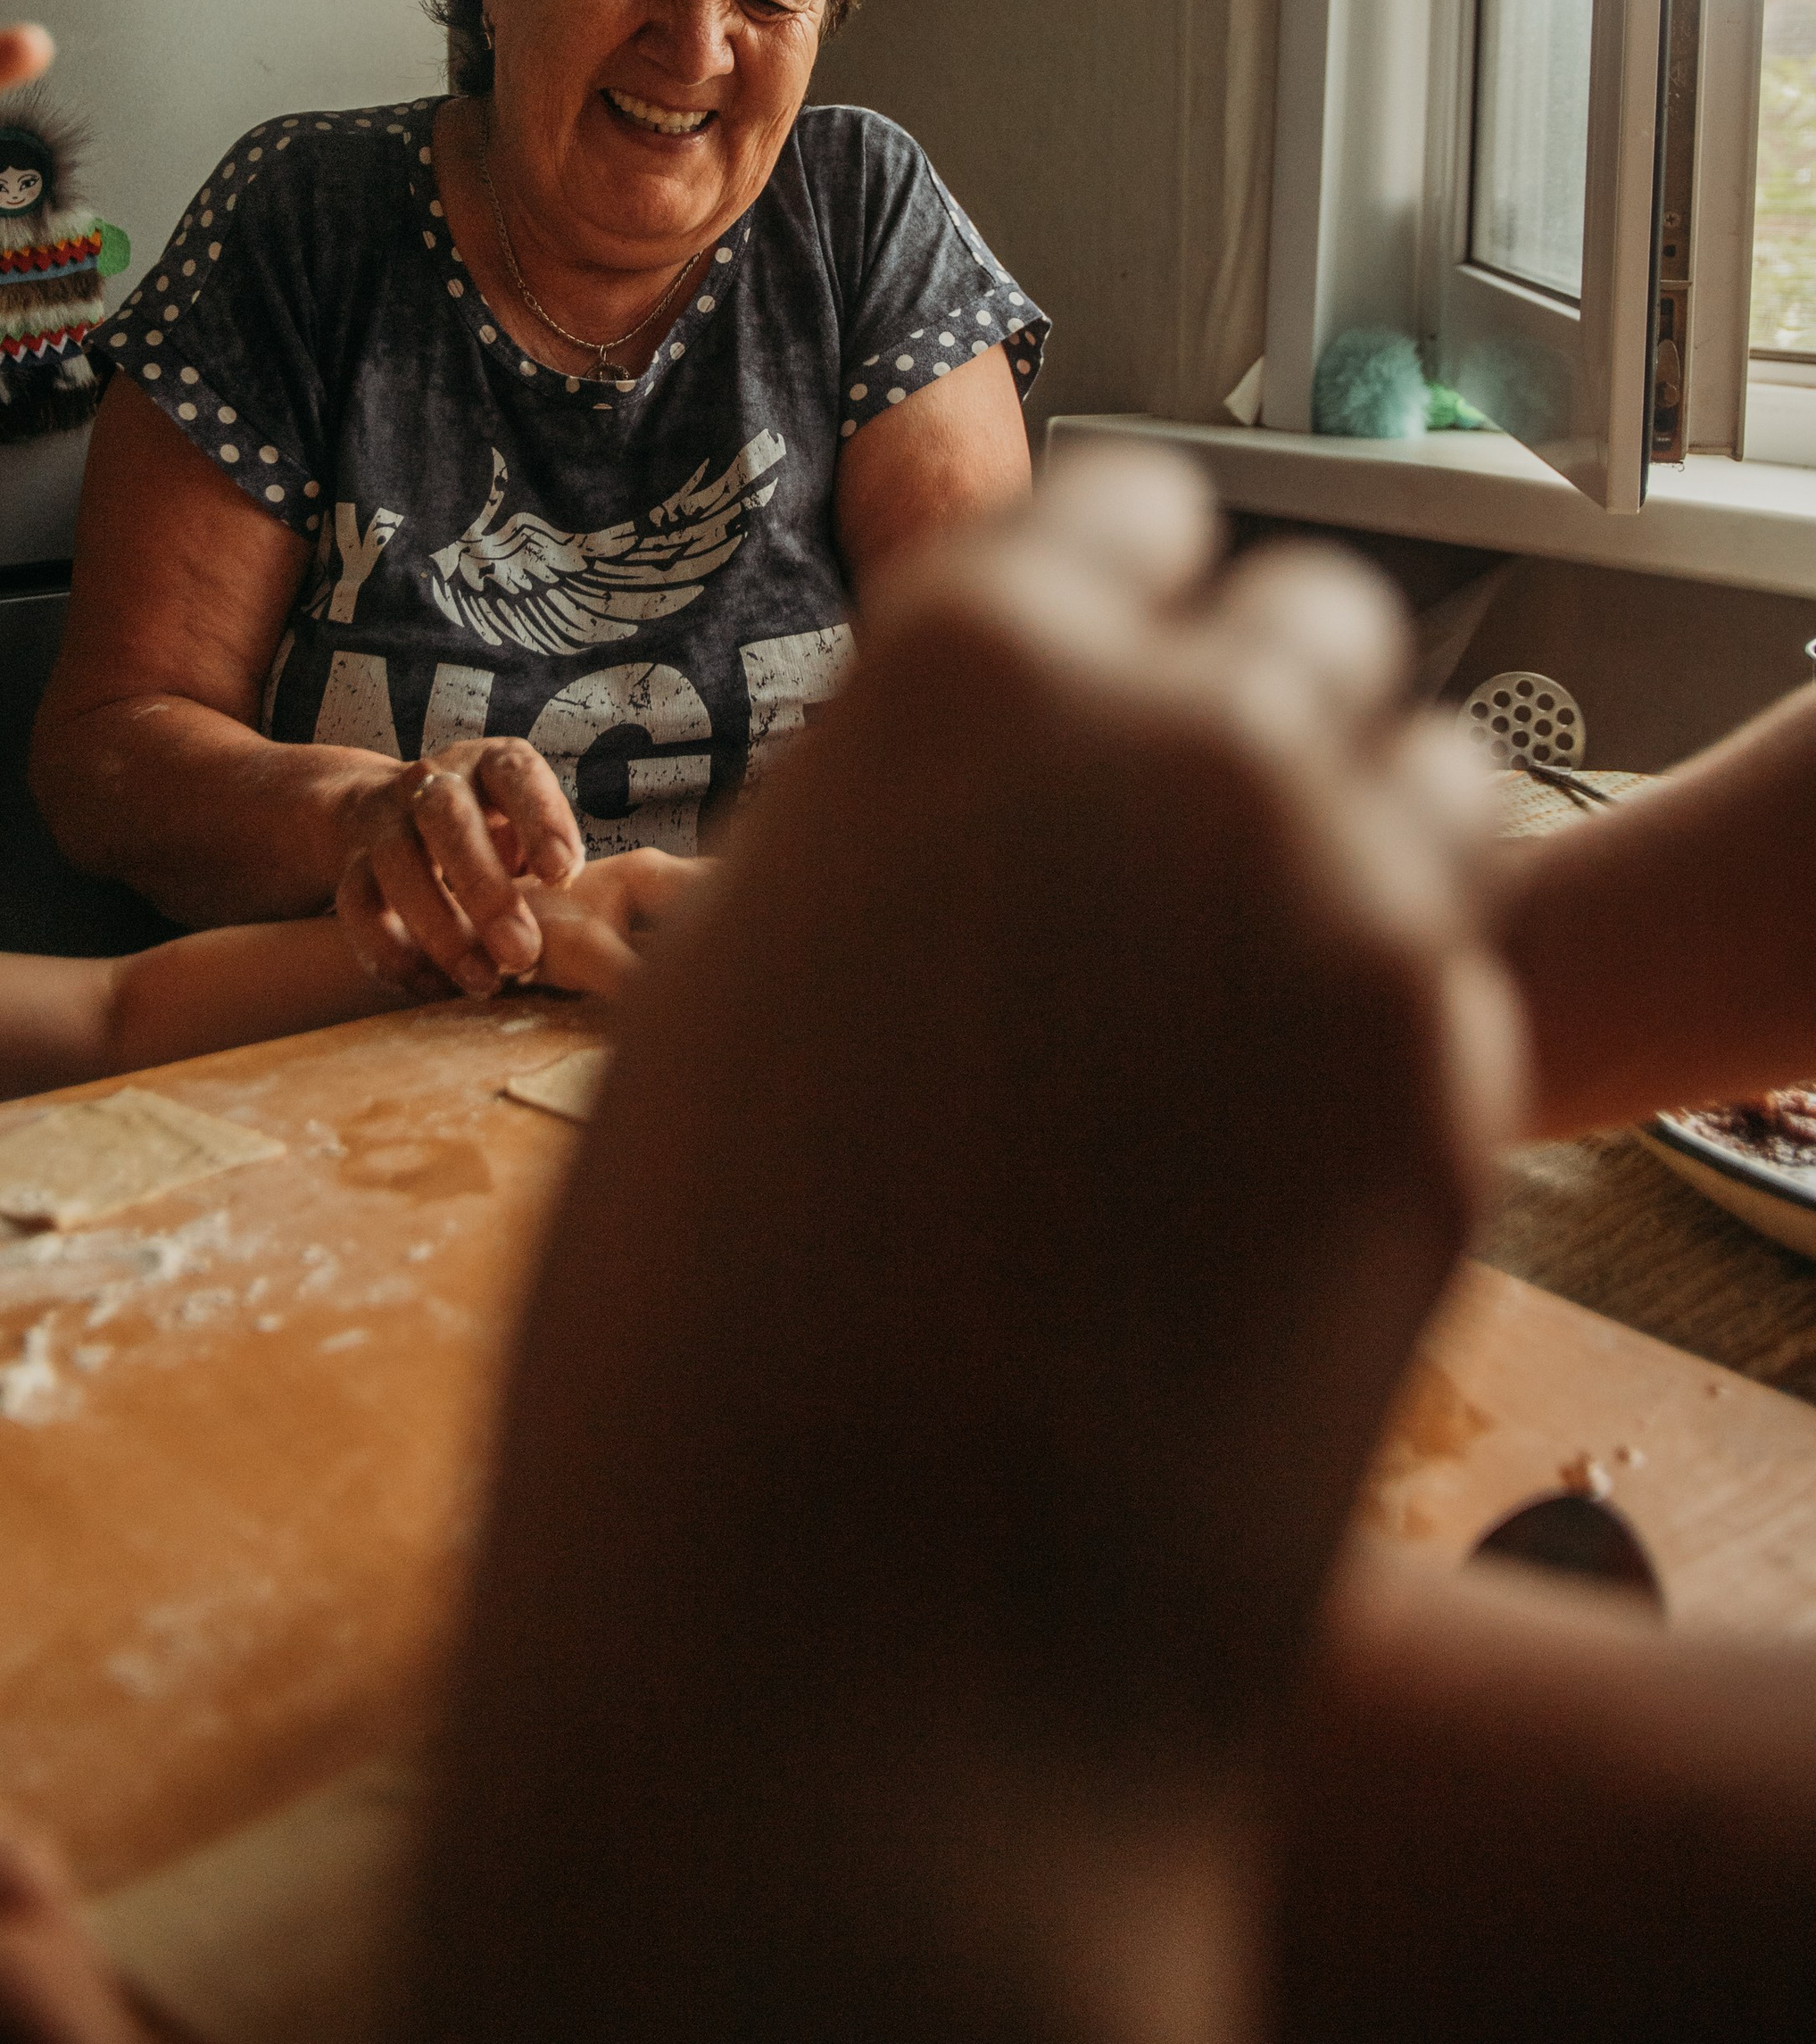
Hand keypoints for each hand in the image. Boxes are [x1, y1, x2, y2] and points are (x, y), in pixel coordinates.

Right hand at [334, 739, 583, 1000]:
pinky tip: (436, 986)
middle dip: (485, 890)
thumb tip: (573, 914)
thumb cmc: (487, 831)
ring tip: (483, 981)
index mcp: (489, 765)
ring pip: (398, 866)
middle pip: (448, 821)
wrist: (383, 814)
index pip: (515, 774)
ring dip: (441, 930)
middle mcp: (433, 783)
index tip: (562, 874)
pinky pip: (359, 909)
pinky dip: (396, 954)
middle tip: (521, 952)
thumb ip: (549, 861)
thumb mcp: (525, 827)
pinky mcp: (352, 867)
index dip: (540, 820)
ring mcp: (385, 822)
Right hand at [410, 442, 1526, 2043]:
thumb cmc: (704, 1332)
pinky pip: (1458, 988)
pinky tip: (1262, 1167)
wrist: (851, 1654)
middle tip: (1170, 860)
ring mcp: (1346, 920)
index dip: (1111, 594)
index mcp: (967, 668)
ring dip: (1361, 843)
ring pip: (1437, 784)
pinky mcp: (1451, 1106)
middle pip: (1307, 626)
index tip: (1099, 673)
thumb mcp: (736, 988)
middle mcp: (1185, 742)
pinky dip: (1394, 1033)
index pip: (1124, 508)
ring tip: (1240, 998)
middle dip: (1254, 709)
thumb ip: (886, 838)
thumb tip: (961, 816)